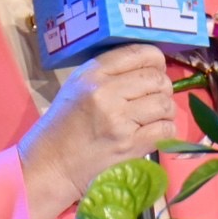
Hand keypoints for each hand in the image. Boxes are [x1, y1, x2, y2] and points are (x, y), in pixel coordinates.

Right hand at [18, 43, 175, 218]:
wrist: (51, 164)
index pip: (140, 53)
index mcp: (93, 73)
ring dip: (164, 110)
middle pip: (157, 79)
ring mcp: (119, 120)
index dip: (156, 60)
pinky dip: (165, 130)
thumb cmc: (65, 124)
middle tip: (153, 97)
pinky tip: (152, 132)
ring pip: (165, 104)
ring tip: (152, 116)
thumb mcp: (77, 85)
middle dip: (162, 88)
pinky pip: (166, 129)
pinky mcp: (129, 145)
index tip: (156, 70)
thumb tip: (150, 65)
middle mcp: (106, 92)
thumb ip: (110, 71)